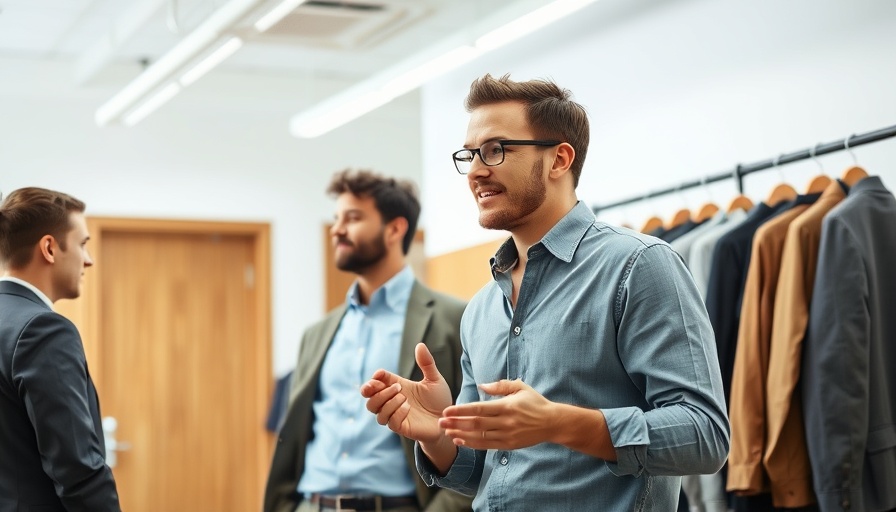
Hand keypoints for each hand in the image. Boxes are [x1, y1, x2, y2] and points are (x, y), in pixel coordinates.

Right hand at [360, 343, 453, 443]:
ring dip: (387, 401)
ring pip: (375, 409)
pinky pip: (389, 421)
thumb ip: (427, 363)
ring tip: (403, 397)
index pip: (376, 381)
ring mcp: (395, 414)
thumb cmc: (440, 400)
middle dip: (375, 390)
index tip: (380, 374)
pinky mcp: (400, 427)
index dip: (374, 378)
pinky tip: (408, 408)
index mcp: (397, 386)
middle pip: (369, 397)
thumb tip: (420, 344)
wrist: (449, 419)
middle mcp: (393, 400)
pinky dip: (396, 412)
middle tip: (397, 387)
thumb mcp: (434, 379)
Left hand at [438, 379, 556, 449]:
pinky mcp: (509, 445)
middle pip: (476, 424)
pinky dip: (472, 444)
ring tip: (446, 432)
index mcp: (507, 406)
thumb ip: (500, 385)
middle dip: (456, 423)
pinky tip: (460, 441)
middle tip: (440, 422)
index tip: (447, 410)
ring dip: (461, 435)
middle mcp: (506, 422)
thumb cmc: (535, 402)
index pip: (479, 409)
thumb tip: (481, 386)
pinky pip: (487, 446)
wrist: (552, 423)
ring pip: (479, 437)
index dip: (461, 410)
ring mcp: (507, 435)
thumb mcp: (520, 387)